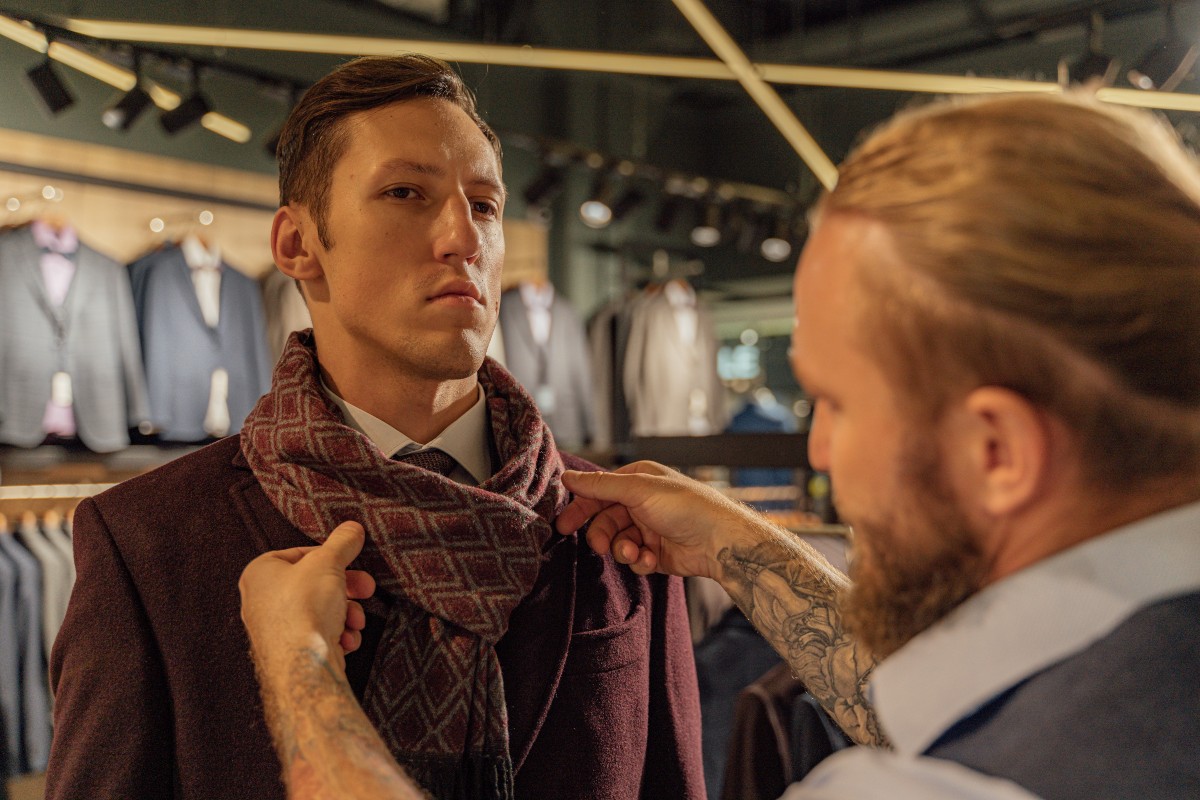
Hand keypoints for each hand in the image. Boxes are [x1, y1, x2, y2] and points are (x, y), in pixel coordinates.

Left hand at [239, 521, 375, 678]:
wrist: (302, 665)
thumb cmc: (303, 610)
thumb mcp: (328, 562)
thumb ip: (342, 542)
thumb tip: (352, 528)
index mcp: (260, 574)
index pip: (300, 554)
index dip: (330, 557)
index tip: (351, 560)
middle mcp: (261, 602)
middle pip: (314, 584)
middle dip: (346, 589)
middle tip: (365, 589)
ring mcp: (276, 630)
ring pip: (321, 611)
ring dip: (346, 614)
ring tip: (356, 621)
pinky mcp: (291, 653)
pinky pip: (319, 636)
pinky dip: (338, 635)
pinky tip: (347, 640)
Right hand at [555, 461, 771, 579]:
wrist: (719, 541)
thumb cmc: (685, 506)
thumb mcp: (638, 490)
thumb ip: (600, 486)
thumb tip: (567, 477)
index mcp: (637, 480)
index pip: (599, 493)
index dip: (581, 509)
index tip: (564, 526)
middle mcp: (641, 503)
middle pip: (604, 521)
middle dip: (603, 536)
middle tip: (600, 547)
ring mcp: (648, 529)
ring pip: (617, 543)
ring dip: (623, 551)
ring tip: (635, 553)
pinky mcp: (655, 553)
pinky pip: (633, 560)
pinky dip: (639, 562)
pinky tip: (651, 560)